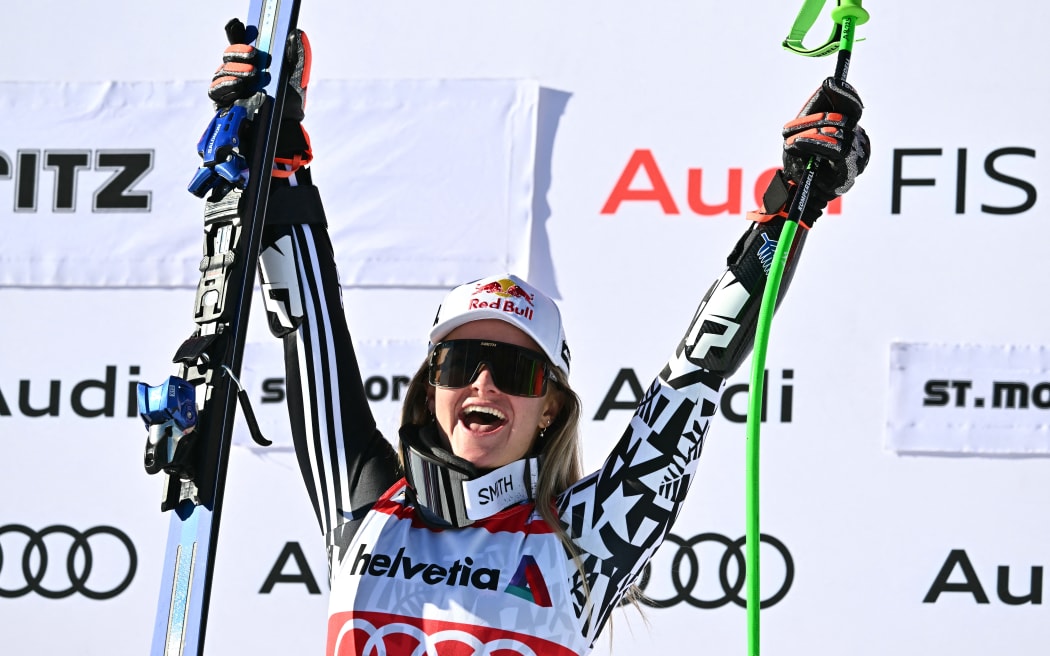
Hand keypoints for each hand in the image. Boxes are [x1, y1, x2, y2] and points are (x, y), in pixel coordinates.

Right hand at [207, 18, 311, 120]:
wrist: (286, 129)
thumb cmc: (290, 104)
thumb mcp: (296, 78)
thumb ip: (295, 57)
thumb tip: (295, 34)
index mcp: (252, 64)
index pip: (239, 44)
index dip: (235, 33)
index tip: (238, 25)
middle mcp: (238, 74)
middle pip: (227, 56)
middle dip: (238, 52)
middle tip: (254, 54)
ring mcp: (229, 88)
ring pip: (220, 72)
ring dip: (235, 69)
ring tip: (252, 73)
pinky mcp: (223, 105)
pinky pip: (216, 91)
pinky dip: (226, 85)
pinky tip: (238, 85)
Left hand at [782, 77, 869, 201]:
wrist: (799, 191)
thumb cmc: (802, 159)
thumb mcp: (805, 128)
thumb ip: (817, 106)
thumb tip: (830, 81)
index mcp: (849, 128)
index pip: (853, 106)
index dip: (844, 93)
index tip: (830, 83)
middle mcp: (858, 139)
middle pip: (839, 116)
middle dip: (809, 120)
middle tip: (786, 130)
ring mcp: (857, 154)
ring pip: (834, 131)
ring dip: (806, 135)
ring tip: (789, 144)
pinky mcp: (850, 168)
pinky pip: (834, 147)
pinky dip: (813, 143)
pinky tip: (797, 145)